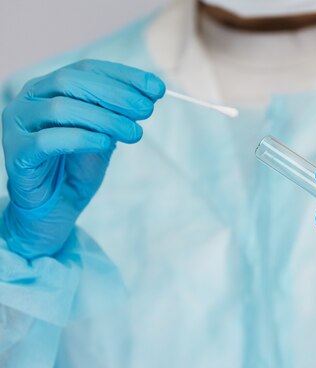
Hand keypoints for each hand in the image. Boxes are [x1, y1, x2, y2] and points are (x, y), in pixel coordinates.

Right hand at [1, 59, 164, 258]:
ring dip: (105, 118)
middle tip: (146, 110)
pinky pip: (48, 140)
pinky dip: (82, 139)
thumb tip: (150, 94)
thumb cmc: (76, 167)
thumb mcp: (104, 135)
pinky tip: (106, 144)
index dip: (124, 76)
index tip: (157, 88)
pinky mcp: (17, 153)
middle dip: (116, 94)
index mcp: (50, 87)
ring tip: (134, 133)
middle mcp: (29, 99)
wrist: (54, 208)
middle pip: (71, 82)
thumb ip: (118, 115)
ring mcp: (18, 125)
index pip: (87, 69)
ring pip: (61, 108)